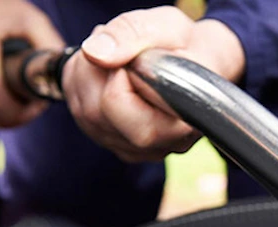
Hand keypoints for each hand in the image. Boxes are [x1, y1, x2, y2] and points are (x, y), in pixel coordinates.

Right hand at [0, 0, 64, 129]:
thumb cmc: (5, 10)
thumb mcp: (33, 22)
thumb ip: (49, 50)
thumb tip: (63, 80)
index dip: (19, 113)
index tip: (37, 104)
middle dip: (13, 117)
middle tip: (31, 106)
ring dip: (0, 116)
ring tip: (18, 99)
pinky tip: (0, 93)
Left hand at [61, 7, 245, 162]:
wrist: (195, 64)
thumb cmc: (185, 47)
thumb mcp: (167, 26)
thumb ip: (132, 34)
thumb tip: (94, 53)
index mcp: (179, 123)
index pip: (120, 106)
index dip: (118, 73)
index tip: (135, 56)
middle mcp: (158, 146)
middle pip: (96, 113)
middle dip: (96, 71)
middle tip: (119, 49)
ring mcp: (136, 150)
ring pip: (84, 116)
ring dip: (87, 76)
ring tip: (116, 57)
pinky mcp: (117, 145)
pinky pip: (82, 118)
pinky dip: (84, 88)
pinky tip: (108, 74)